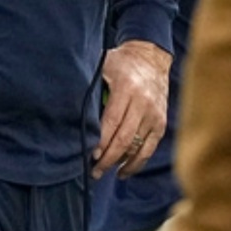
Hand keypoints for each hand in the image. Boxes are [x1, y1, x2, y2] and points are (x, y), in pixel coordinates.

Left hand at [92, 40, 171, 178]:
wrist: (151, 58)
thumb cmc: (121, 64)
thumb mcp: (103, 67)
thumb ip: (91, 88)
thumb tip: (69, 112)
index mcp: (127, 88)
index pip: (112, 121)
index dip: (100, 141)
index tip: (89, 155)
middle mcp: (144, 103)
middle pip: (124, 138)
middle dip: (107, 158)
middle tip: (93, 171)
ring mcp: (154, 115)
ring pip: (137, 147)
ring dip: (119, 163)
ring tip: (103, 172)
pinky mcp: (161, 123)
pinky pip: (149, 148)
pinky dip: (136, 163)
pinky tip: (123, 171)